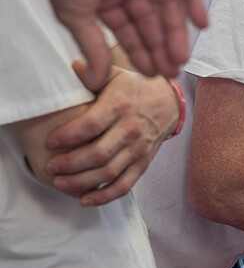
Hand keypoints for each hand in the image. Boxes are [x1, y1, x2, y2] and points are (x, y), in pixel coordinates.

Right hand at [43, 0, 208, 88]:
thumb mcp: (78, 18)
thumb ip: (94, 48)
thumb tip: (96, 81)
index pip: (130, 29)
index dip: (142, 51)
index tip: (153, 73)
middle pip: (151, 20)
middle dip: (161, 46)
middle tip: (171, 71)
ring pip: (167, 4)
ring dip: (176, 31)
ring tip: (182, 58)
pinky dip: (193, 0)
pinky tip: (202, 24)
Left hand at [44, 61, 179, 206]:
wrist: (168, 102)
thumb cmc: (135, 88)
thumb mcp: (116, 74)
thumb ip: (94, 72)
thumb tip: (73, 67)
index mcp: (122, 105)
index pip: (92, 125)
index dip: (69, 136)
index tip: (51, 142)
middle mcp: (132, 128)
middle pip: (98, 154)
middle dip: (70, 164)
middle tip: (51, 166)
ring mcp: (139, 148)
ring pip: (109, 172)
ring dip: (81, 182)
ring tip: (60, 182)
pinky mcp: (143, 163)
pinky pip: (124, 185)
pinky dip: (104, 196)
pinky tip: (84, 199)